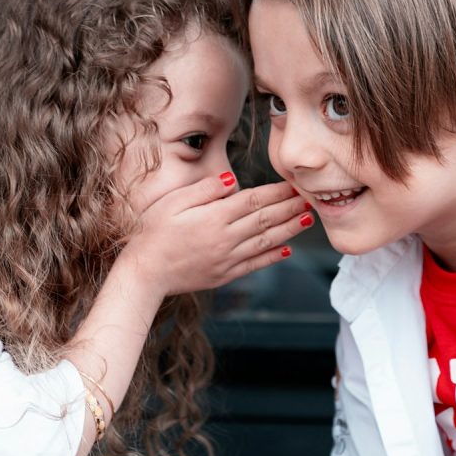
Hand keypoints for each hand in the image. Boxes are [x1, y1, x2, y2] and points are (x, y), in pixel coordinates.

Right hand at [119, 173, 312, 296]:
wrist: (145, 273)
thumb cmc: (152, 232)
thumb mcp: (173, 202)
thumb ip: (205, 190)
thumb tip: (233, 180)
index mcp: (214, 217)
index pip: (253, 200)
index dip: (276, 192)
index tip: (293, 185)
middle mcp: (225, 239)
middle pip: (265, 219)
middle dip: (290, 208)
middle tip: (311, 198)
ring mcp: (227, 259)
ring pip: (265, 242)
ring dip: (289, 230)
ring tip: (307, 220)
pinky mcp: (224, 275)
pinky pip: (254, 265)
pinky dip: (272, 257)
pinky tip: (286, 250)